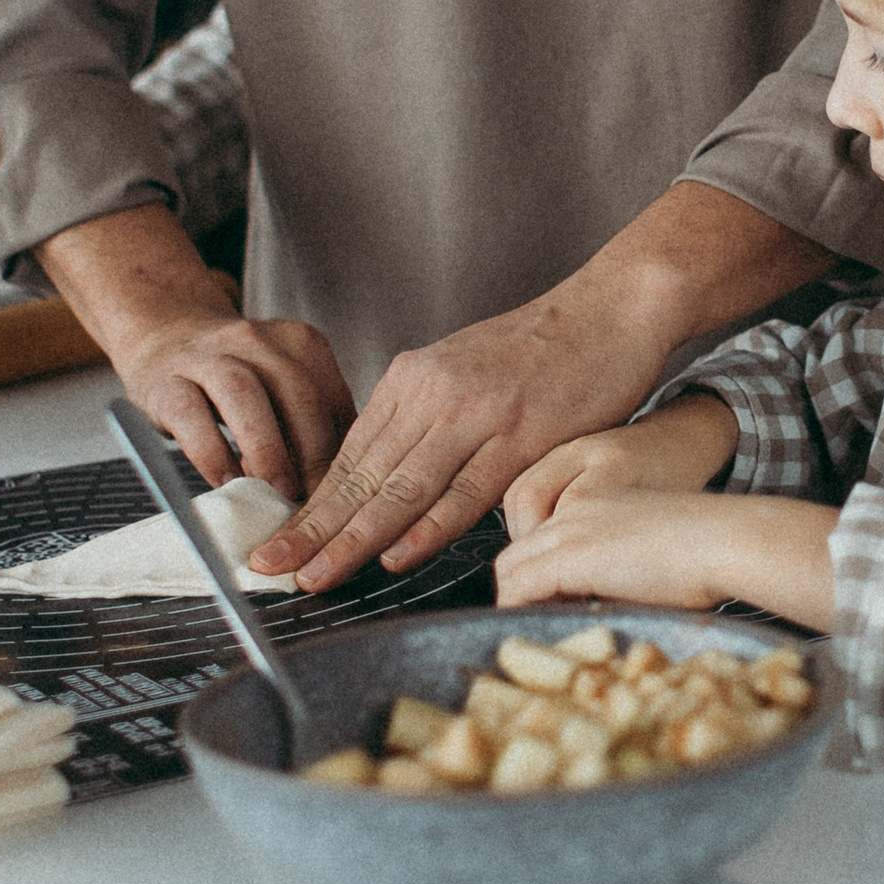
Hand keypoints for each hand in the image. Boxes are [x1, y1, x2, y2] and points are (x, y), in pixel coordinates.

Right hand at [119, 308, 354, 498]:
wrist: (165, 336)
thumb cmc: (235, 380)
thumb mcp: (280, 387)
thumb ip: (311, 424)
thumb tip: (339, 485)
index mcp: (298, 342)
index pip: (332, 396)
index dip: (344, 447)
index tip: (346, 489)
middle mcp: (255, 340)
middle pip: (296, 390)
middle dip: (313, 450)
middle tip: (318, 498)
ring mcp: (207, 356)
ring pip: (244, 394)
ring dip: (267, 449)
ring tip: (279, 492)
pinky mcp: (165, 382)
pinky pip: (190, 416)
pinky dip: (213, 454)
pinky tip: (227, 483)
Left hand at [250, 184, 830, 589]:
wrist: (613, 308)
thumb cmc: (546, 350)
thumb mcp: (465, 373)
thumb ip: (426, 422)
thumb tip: (388, 479)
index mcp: (414, 379)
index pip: (349, 456)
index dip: (310, 506)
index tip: (277, 543)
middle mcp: (435, 392)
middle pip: (362, 474)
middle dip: (311, 529)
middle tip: (270, 568)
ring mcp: (479, 413)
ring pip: (401, 487)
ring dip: (353, 538)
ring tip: (316, 574)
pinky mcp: (524, 434)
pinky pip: (466, 490)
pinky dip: (428, 526)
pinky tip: (396, 553)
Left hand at [497, 489, 836, 631]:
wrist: (728, 539)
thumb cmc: (713, 552)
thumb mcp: (660, 555)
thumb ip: (627, 574)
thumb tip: (614, 610)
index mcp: (599, 503)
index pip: (543, 541)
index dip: (538, 579)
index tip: (550, 609)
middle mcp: (576, 511)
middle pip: (516, 554)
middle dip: (518, 592)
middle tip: (536, 626)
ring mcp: (570, 531)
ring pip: (510, 569)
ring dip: (517, 604)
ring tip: (537, 635)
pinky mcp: (570, 556)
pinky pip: (519, 587)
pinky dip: (518, 612)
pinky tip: (535, 632)